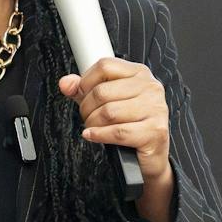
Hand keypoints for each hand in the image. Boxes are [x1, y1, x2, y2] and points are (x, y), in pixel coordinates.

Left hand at [58, 57, 170, 182]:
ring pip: (108, 112)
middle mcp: (150, 88)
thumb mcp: (106, 102)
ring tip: (93, 127)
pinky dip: (99, 135)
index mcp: (139, 73)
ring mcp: (155, 109)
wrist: (151, 156)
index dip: (85, 82)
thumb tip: (66, 83)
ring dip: (93, 123)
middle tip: (87, 117)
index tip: (82, 94)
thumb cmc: (130, 125)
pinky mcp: (155, 131)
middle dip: (86, 108)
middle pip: (102, 91)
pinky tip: (93, 135)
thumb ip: (83, 90)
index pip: (105, 66)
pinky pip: (118, 132)